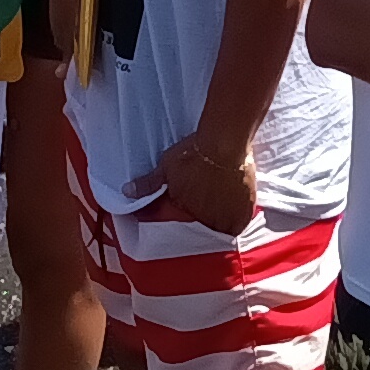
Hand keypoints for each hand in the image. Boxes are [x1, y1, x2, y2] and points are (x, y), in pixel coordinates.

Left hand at [140, 130, 257, 236]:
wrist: (224, 142)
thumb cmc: (194, 152)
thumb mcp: (167, 167)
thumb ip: (148, 184)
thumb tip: (126, 192)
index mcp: (181, 211)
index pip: (170, 221)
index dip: (167, 214)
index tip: (172, 206)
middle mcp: (203, 220)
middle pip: (196, 226)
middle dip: (192, 218)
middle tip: (198, 202)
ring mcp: (224, 216)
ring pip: (217, 228)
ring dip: (214, 221)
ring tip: (215, 206)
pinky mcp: (243, 210)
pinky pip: (238, 224)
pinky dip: (234, 221)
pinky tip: (232, 212)